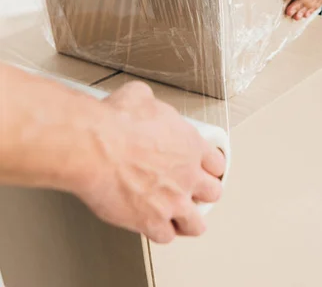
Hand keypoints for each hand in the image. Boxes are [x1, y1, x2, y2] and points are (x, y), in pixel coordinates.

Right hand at [74, 82, 225, 243]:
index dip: (210, 166)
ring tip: (181, 217)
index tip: (204, 169)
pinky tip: (153, 226)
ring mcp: (172, 201)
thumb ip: (152, 105)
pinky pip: (166, 236)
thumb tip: (145, 102)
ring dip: (189, 220)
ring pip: (196, 223)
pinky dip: (160, 232)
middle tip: (193, 191)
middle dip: (204, 193)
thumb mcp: (140, 96)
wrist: (94, 147)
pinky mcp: (151, 222)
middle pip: (213, 192)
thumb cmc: (116, 121)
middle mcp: (187, 175)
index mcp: (190, 144)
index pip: (216, 162)